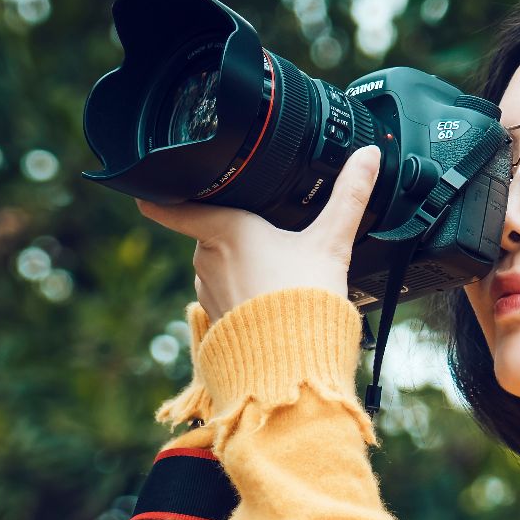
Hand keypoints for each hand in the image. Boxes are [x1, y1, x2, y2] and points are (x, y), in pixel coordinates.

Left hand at [135, 145, 382, 323]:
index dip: (157, 193)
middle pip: (210, 231)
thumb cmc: (305, 300)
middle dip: (233, 231)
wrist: (293, 364)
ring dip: (237, 263)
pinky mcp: (215, 318)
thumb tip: (370, 156)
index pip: (171, 206)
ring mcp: (208, 290)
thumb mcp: (332, 242)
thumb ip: (349, 196)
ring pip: (216, 263)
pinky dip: (240, 291)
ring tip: (275, 271)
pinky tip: (268, 296)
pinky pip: (223, 293)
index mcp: (225, 229)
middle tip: (270, 236)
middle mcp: (206, 258)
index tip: (149, 185)